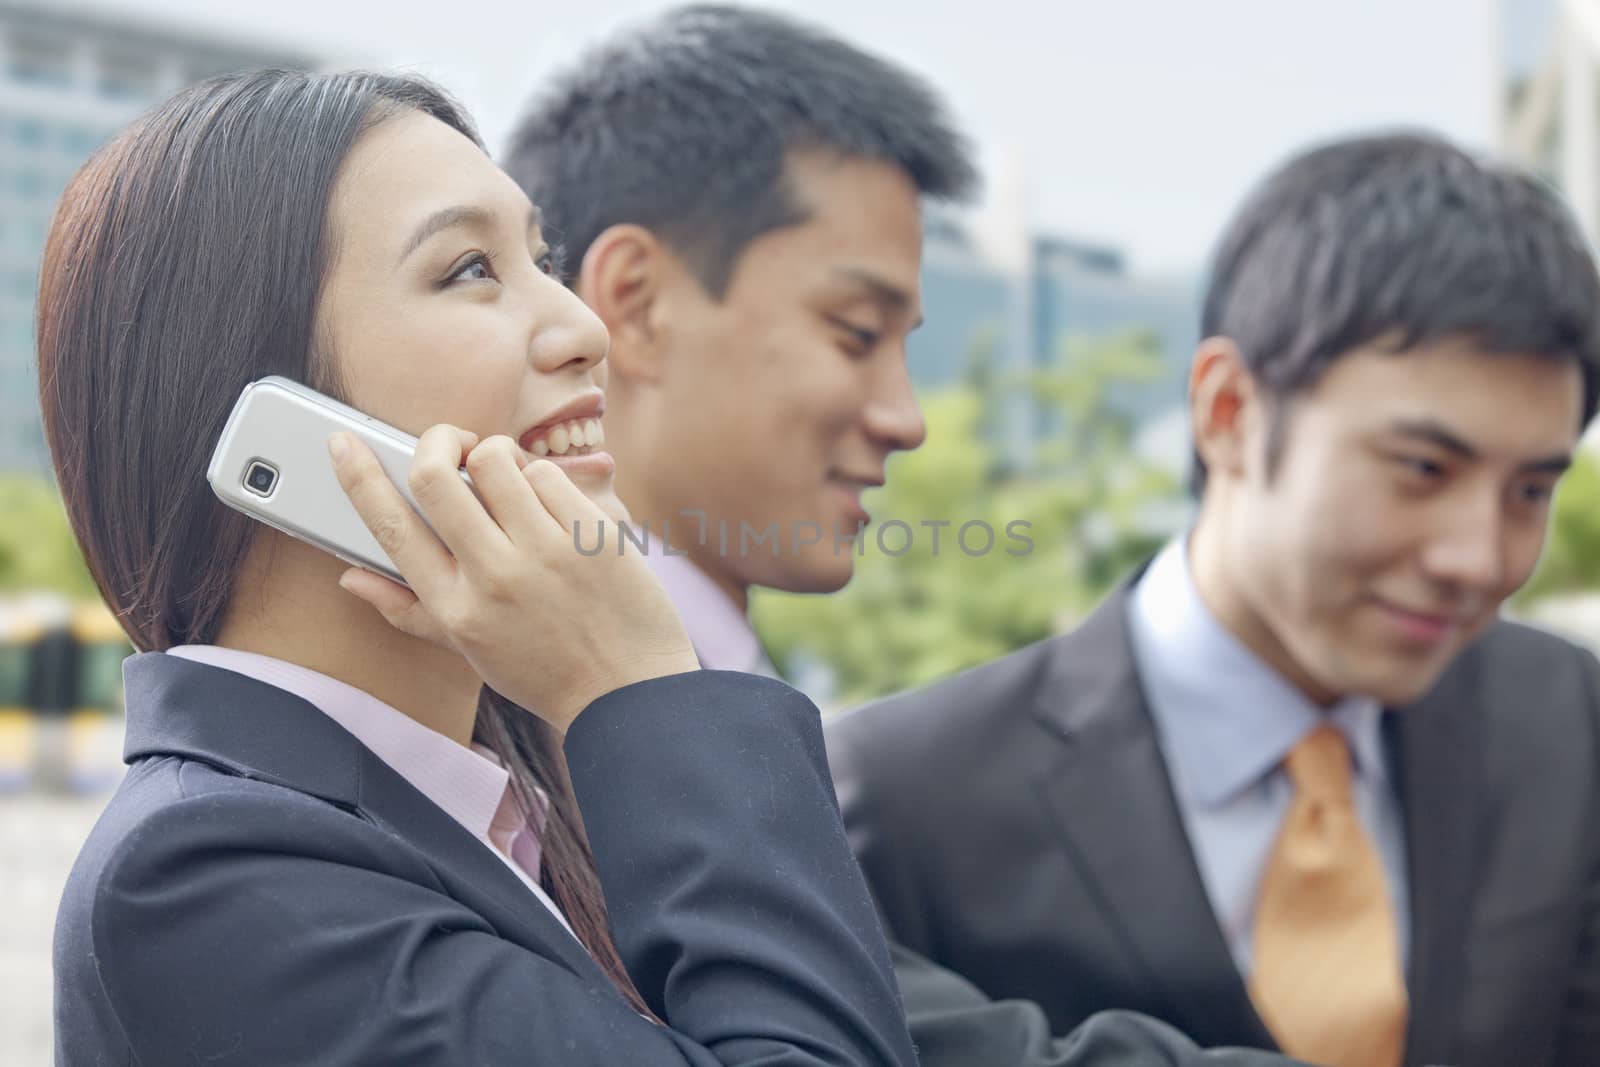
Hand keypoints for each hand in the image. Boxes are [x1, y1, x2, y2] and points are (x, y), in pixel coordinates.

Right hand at [329, 425, 700, 732]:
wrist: (629, 693)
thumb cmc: (544, 669)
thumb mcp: (469, 650)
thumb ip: (407, 609)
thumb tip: (350, 576)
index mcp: (454, 607)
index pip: (390, 527)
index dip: (358, 477)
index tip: (343, 443)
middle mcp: (493, 577)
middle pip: (435, 475)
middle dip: (434, 441)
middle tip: (448, 443)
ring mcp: (546, 553)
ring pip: (496, 459)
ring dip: (494, 456)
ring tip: (507, 481)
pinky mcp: (591, 536)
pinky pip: (548, 475)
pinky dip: (541, 481)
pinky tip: (550, 510)